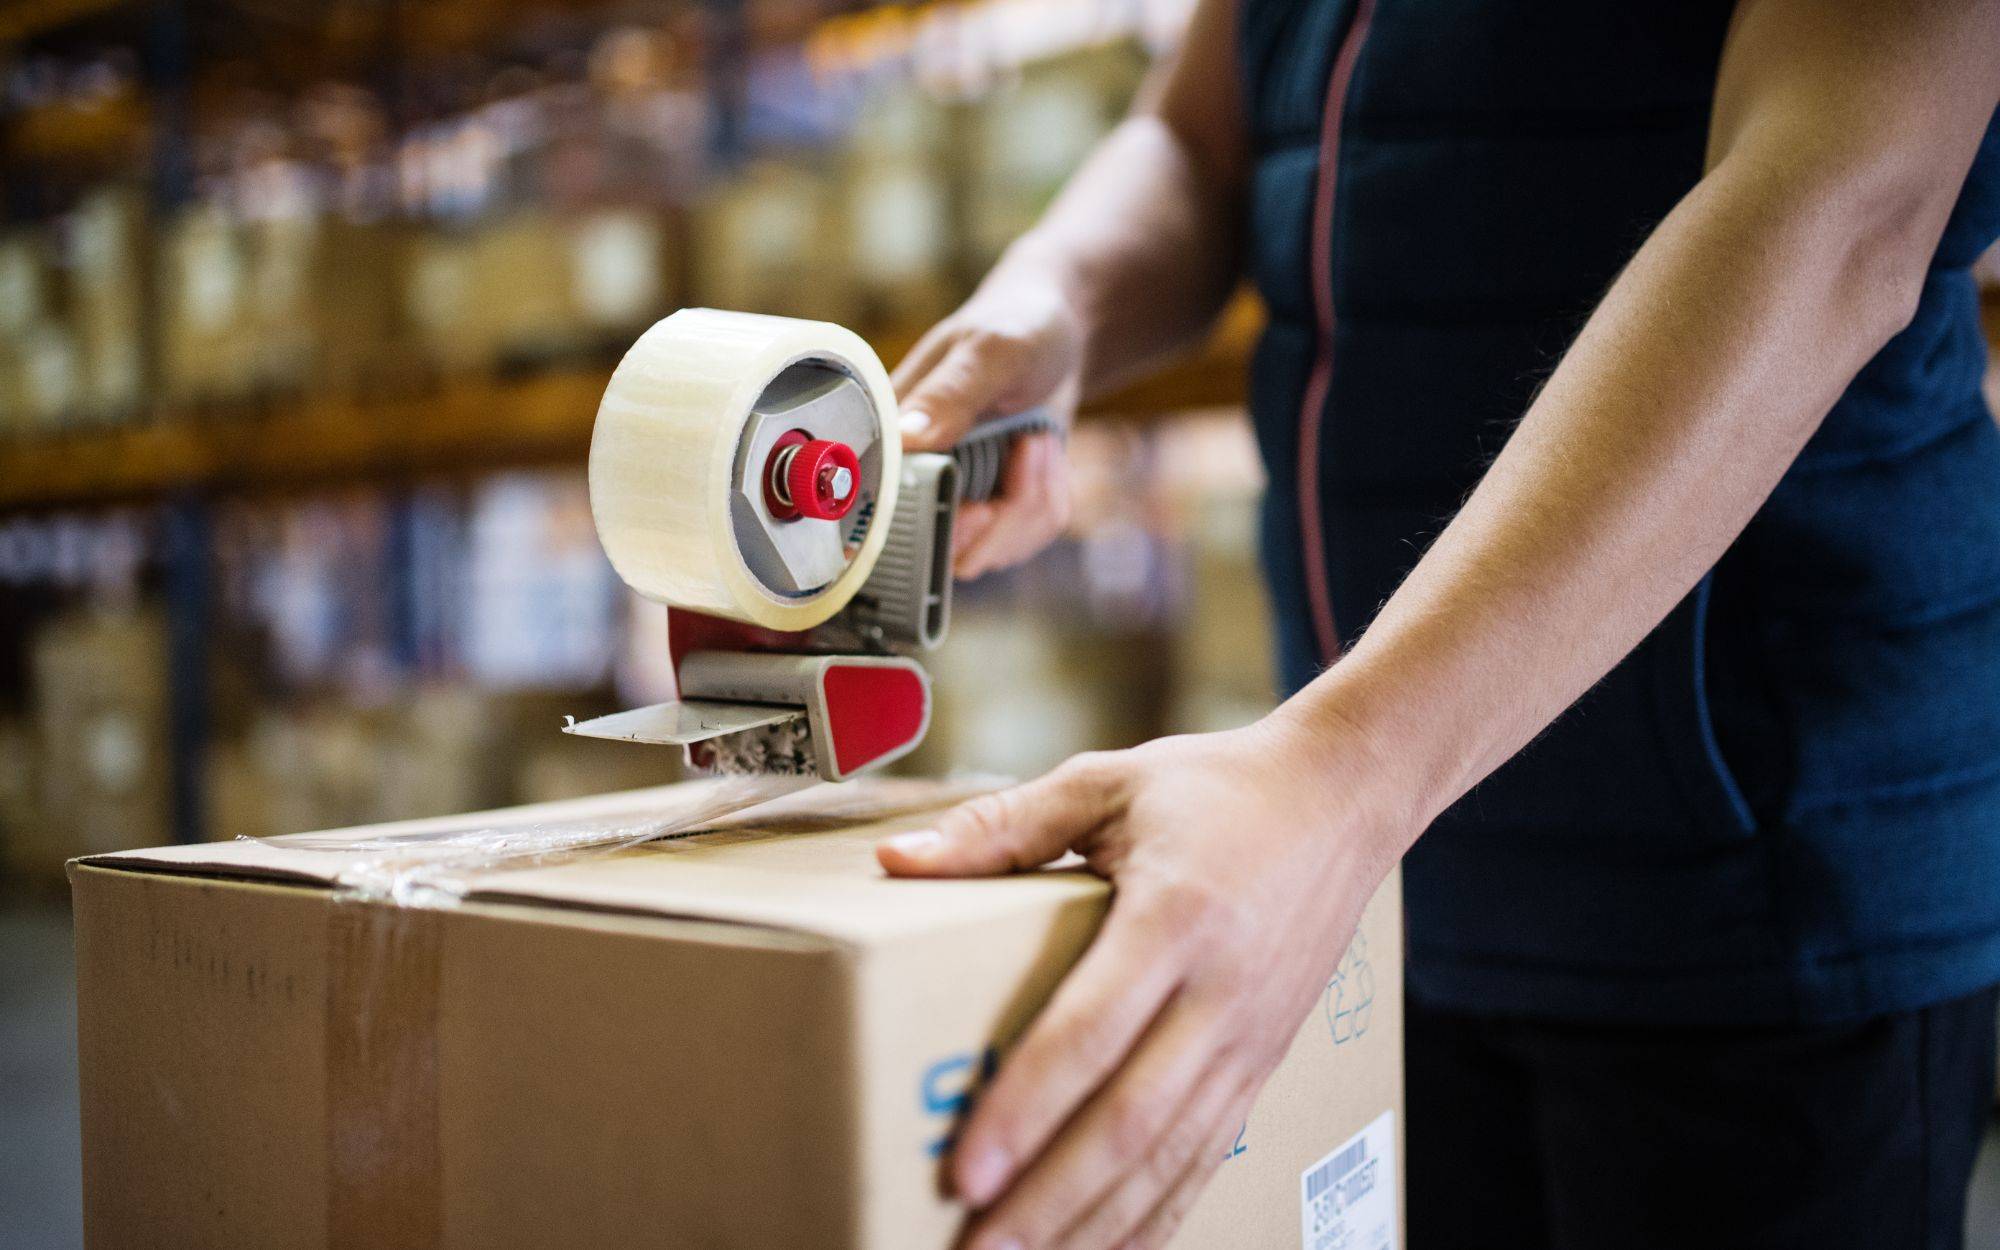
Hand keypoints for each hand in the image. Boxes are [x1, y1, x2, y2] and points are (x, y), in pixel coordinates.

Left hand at [876, 714, 1403, 1249]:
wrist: (1343, 798)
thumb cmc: (1216, 787)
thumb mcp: (1105, 781)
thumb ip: (1000, 827)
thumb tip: (898, 861)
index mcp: (1175, 916)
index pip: (1090, 1032)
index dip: (1025, 1109)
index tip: (964, 1170)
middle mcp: (1220, 992)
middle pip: (1131, 1120)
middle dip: (1050, 1199)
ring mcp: (1249, 1038)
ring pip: (1172, 1157)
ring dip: (1097, 1224)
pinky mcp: (1264, 1062)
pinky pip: (1208, 1156)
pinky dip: (1158, 1217)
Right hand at [894, 269, 1085, 578]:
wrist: (1060, 332)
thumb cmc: (1018, 326)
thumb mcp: (989, 351)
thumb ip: (949, 394)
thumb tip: (906, 439)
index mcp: (892, 438)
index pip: (890, 519)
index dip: (935, 529)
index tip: (981, 506)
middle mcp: (915, 477)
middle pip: (947, 553)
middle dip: (1004, 517)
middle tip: (1026, 450)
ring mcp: (956, 498)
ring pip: (992, 553)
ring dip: (1033, 500)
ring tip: (1036, 440)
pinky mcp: (995, 510)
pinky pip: (1024, 540)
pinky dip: (1048, 500)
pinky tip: (1045, 455)